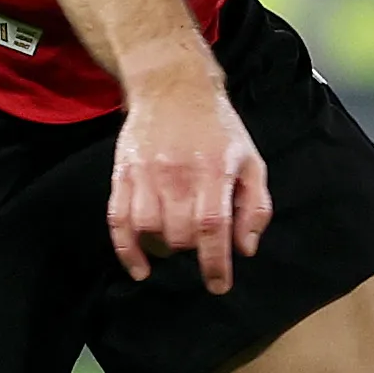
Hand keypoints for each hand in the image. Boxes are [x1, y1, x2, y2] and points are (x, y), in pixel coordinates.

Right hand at [107, 62, 269, 290]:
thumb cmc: (219, 128)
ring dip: (163, 247)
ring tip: (174, 242)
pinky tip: (140, 268)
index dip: (215, 263)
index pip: (212, 228)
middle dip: (192, 250)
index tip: (218, 286)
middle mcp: (178, 174)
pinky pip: (117, 220)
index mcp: (214, 171)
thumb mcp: (251, 161)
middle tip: (200, 243)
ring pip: (148, 229)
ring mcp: (146, 173)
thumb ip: (255, 206)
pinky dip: (125, 250)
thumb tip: (246, 249)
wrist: (173, 86)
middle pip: (179, 234)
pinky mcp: (123, 173)